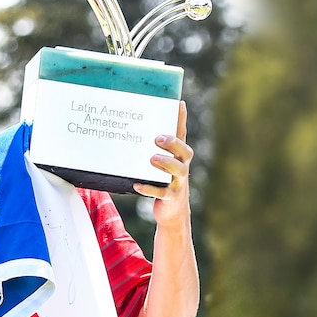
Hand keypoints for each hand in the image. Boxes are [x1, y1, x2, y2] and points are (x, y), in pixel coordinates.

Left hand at [132, 100, 193, 226]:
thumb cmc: (163, 183)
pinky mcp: (171, 198)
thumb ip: (153, 151)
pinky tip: (136, 184)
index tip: (179, 104)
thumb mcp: (160, 166)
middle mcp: (182, 167)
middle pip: (184, 152)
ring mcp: (178, 183)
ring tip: (152, 158)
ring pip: (178, 171)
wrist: (173, 213)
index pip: (182, 135)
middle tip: (157, 138)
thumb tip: (131, 133)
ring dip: (166, 163)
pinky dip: (149, 188)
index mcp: (179, 157)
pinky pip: (162, 192)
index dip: (181, 120)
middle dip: (173, 143)